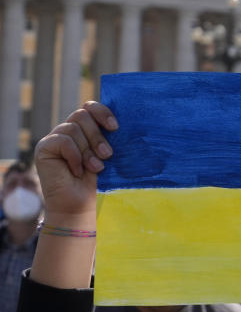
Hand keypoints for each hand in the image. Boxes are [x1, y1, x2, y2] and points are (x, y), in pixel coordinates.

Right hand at [31, 102, 115, 289]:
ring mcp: (54, 139)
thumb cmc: (99, 181)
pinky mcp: (44, 148)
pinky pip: (62, 141)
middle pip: (82, 115)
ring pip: (73, 128)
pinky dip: (74, 156)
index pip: (89, 107)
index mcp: (84, 129)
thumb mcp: (108, 154)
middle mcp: (68, 131)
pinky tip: (77, 171)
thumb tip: (125, 120)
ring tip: (96, 167)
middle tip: (107, 155)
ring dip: (88, 149)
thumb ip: (109, 136)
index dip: (102, 112)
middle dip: (97, 136)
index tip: (115, 127)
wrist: (81, 205)